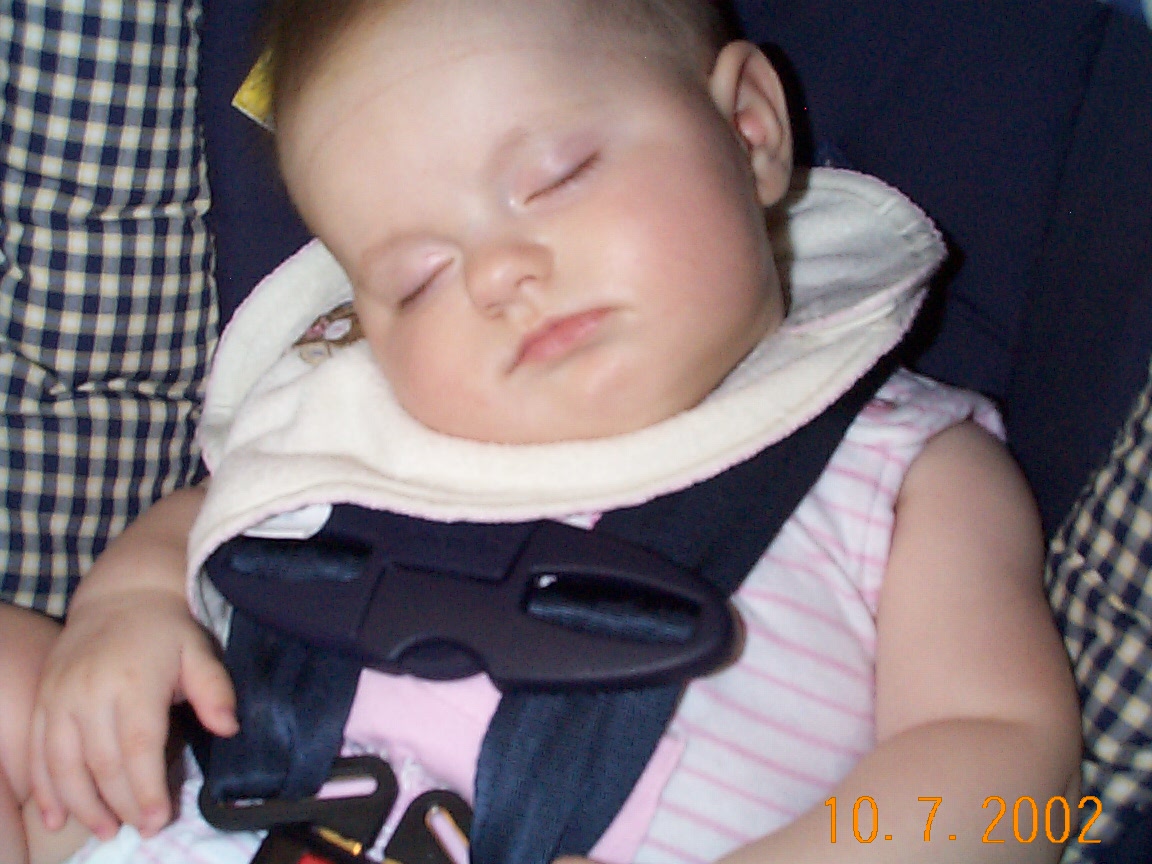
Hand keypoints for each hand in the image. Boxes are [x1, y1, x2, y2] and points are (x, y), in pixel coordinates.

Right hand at [29, 588, 236, 839]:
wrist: (121, 595)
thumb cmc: (167, 629)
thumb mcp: (199, 650)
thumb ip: (214, 689)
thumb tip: (229, 727)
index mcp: (134, 683)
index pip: (138, 748)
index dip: (146, 790)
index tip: (156, 821)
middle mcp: (90, 692)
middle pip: (102, 764)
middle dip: (120, 804)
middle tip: (138, 829)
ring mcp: (60, 696)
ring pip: (63, 765)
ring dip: (82, 804)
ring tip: (104, 829)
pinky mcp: (42, 699)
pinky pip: (36, 752)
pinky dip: (44, 788)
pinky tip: (56, 814)